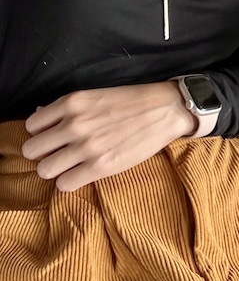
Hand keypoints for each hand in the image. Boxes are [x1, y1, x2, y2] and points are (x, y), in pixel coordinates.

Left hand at [22, 81, 196, 191]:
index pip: (31, 126)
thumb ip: (66, 108)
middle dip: (43, 154)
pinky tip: (83, 173)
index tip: (53, 137)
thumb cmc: (130, 101)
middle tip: (60, 153)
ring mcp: (86, 146)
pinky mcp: (100, 167)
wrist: (164, 110)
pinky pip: (64, 184)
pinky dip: (70, 181)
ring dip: (55, 170)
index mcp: (71, 102)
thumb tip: (40, 117)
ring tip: (71, 165)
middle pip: (32, 151)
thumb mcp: (94, 96)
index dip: (41, 134)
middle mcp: (73, 124)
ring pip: (44, 170)